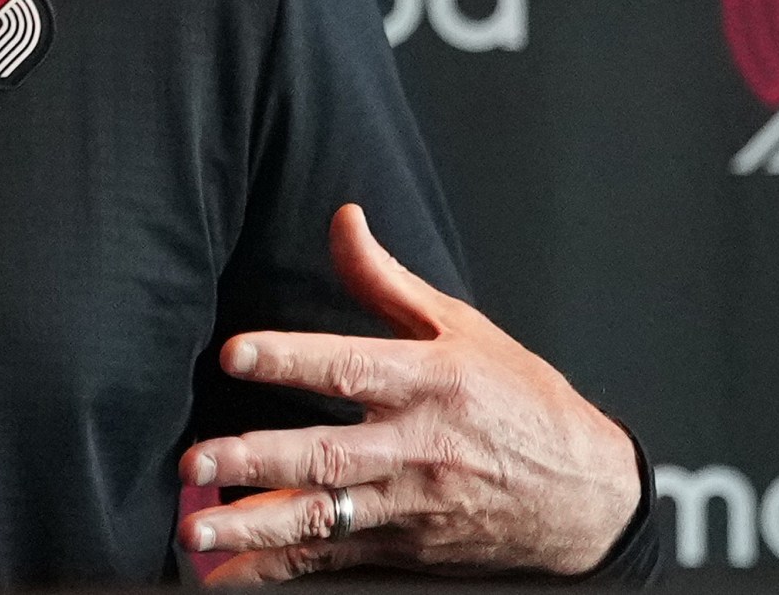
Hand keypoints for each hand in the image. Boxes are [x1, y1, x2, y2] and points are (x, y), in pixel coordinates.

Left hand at [178, 205, 638, 581]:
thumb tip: (343, 219)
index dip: (292, 359)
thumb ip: (388, 280)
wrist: (585, 495)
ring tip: (196, 529)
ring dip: (255, 526)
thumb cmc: (521, 402)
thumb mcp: (464, 329)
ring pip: (323, 518)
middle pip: (328, 455)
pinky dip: (279, 571)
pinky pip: (333, 560)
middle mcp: (417, 448)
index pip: (352, 367)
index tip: (236, 353)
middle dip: (256, 460)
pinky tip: (229, 575)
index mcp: (430, 383)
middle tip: (194, 462)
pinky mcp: (404, 548)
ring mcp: (409, 506)